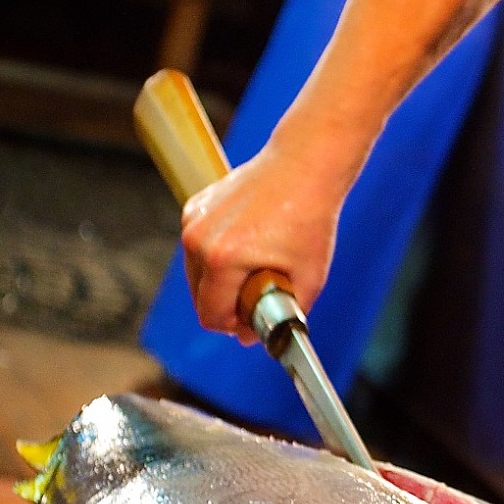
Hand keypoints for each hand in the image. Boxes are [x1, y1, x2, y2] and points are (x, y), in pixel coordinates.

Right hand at [180, 142, 341, 338]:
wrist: (304, 165)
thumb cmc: (310, 219)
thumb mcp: (309, 278)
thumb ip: (283, 317)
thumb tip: (249, 338)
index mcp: (222, 259)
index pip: (210, 316)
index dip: (233, 326)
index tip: (256, 318)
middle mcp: (198, 239)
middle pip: (199, 297)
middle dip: (228, 304)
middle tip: (263, 289)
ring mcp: (193, 220)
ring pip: (196, 274)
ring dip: (222, 281)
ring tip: (258, 265)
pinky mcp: (194, 207)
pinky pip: (199, 249)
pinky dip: (218, 255)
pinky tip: (250, 242)